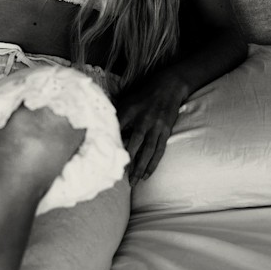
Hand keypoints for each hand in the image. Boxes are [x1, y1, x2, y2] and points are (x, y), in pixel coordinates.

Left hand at [114, 72, 188, 186]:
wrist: (168, 87)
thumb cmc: (143, 96)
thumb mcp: (126, 102)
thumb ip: (116, 117)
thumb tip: (103, 133)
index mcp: (129, 111)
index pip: (117, 131)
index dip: (112, 145)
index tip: (104, 160)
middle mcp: (143, 120)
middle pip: (133, 145)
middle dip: (127, 162)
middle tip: (119, 177)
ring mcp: (156, 127)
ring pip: (147, 151)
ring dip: (140, 168)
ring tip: (134, 182)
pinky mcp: (165, 131)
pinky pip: (159, 151)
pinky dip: (153, 164)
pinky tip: (147, 174)